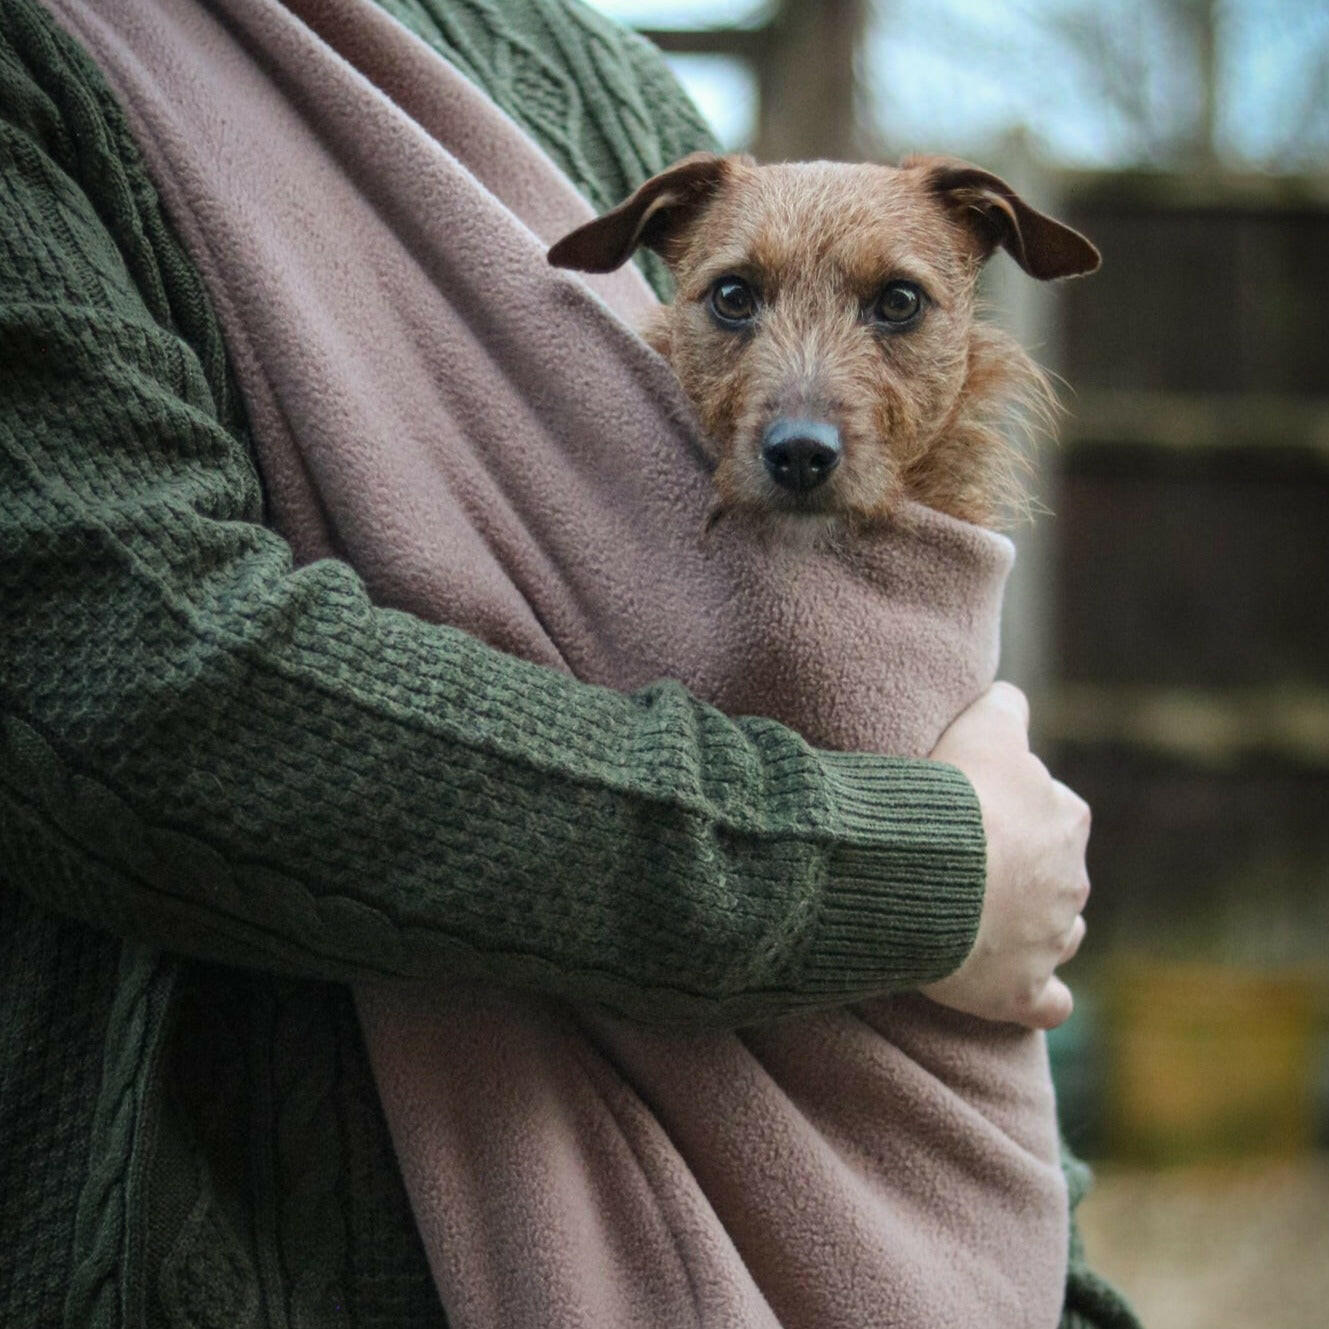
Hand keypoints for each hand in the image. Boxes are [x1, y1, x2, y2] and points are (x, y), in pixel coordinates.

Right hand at [922, 682, 1089, 1029]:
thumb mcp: (983, 728)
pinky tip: (1023, 995)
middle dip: (1022, 874)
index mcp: (1066, 817)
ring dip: (1033, 931)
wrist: (934, 871)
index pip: (1050, 810)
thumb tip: (1010, 697)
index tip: (971, 814)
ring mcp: (1050, 940)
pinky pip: (1046, 1002)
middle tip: (965, 867)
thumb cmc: (955, 797)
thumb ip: (1004, 708)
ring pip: (1056, 934)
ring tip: (983, 926)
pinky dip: (1039, 999)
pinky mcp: (1022, 991)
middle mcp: (1070, 881)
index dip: (1009, 812)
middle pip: (1053, 875)